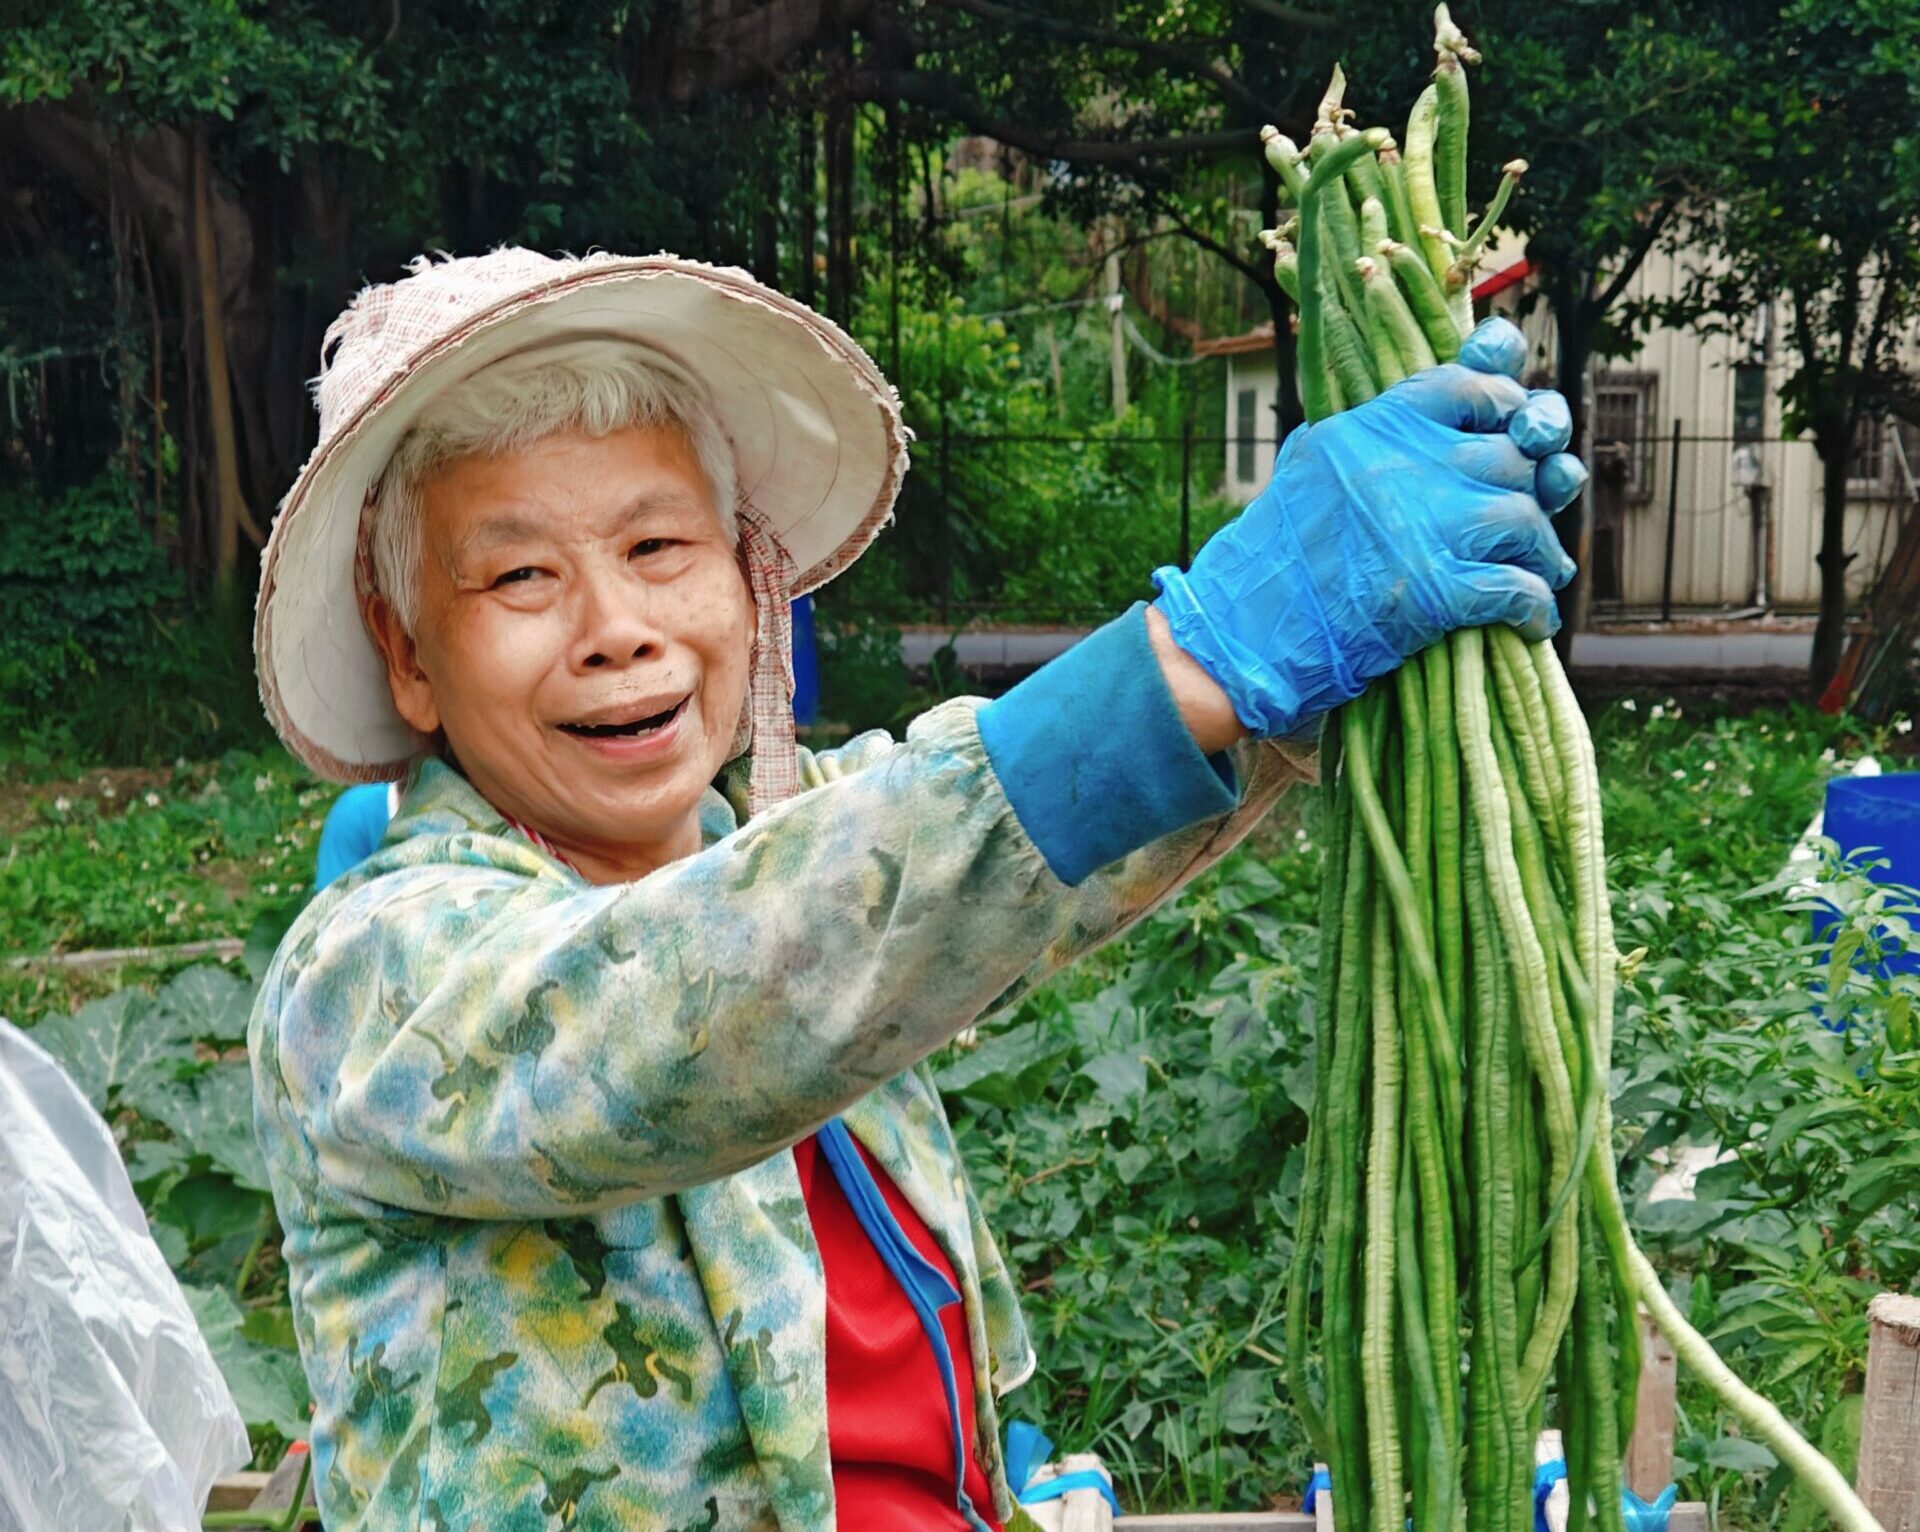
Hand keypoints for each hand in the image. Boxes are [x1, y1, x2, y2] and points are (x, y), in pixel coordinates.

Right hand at [1150, 317, 1586, 739]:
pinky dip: (1535, 606)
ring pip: (1524, 515)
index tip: (1515, 430)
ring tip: (1541, 569)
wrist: (1235, 634)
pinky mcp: (1434, 593)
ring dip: (1541, 548)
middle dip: (1532, 486)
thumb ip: (1360, 440)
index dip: (1506, 405)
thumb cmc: (1261, 561)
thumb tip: (1411, 425)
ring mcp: (1423, 528)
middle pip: (1509, 454)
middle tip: (1532, 519)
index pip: (1466, 386)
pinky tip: (1532, 620)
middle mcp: (1403, 467)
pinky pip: (1517, 588)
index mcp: (1370, 429)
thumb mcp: (1304, 469)